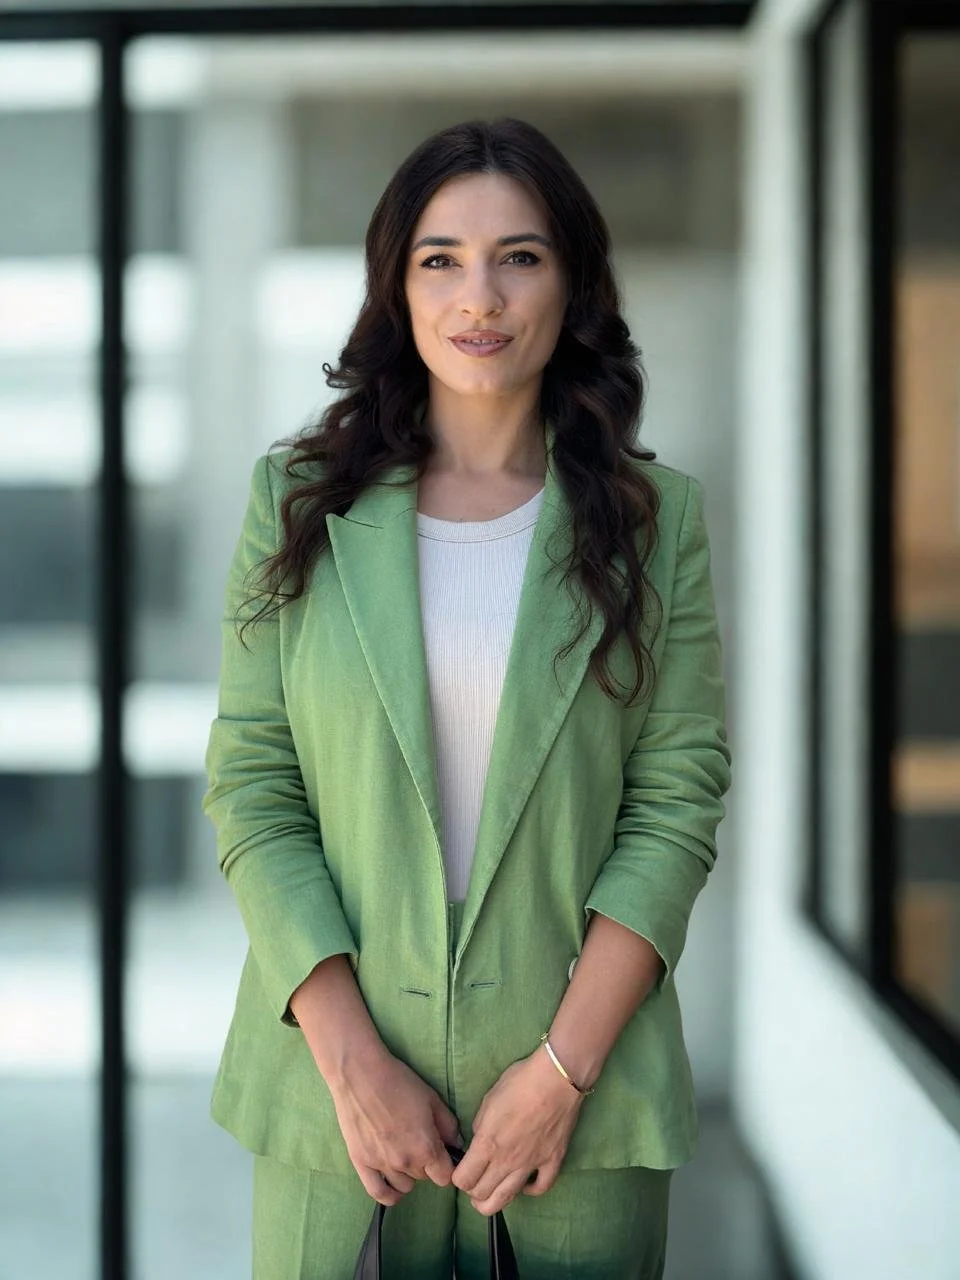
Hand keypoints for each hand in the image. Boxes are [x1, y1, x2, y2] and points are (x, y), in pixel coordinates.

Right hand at [327, 1045, 460, 1205]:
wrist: (360, 1074)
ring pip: (404, 1187)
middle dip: (426, 1164)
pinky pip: (378, 1193)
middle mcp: (405, 1162)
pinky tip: (392, 1181)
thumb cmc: (399, 1082)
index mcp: (426, 1147)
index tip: (442, 1154)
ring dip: (408, 1174)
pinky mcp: (361, 1163)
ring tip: (403, 1153)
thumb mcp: (432, 1099)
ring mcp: (381, 1165)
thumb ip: (448, 1126)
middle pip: (425, 1178)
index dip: (446, 1165)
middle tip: (419, 1142)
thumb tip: (456, 1144)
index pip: (445, 1177)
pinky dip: (389, 1193)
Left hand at [452, 1047, 585, 1215]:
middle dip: (472, 1193)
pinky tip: (524, 1185)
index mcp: (487, 1144)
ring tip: (488, 1199)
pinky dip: (530, 1191)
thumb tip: (480, 1139)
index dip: (458, 1178)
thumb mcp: (488, 1100)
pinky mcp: (552, 1162)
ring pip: (508, 1198)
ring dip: (493, 1202)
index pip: (464, 1179)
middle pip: (482, 1194)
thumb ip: (480, 1125)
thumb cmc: (519, 1082)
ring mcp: (531, 1164)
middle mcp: (507, 1161)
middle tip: (472, 1184)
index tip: (460, 1171)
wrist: (555, 1079)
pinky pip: (540, 1188)